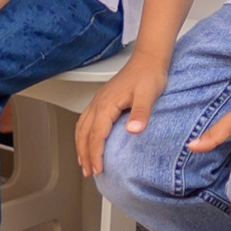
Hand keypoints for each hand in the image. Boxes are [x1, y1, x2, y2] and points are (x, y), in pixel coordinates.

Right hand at [75, 52, 168, 176]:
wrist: (148, 59)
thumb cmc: (149, 74)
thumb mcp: (149, 94)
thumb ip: (141, 112)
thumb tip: (134, 130)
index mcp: (107, 104)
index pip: (96, 135)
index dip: (95, 154)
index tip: (98, 169)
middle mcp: (99, 103)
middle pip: (84, 133)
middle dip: (85, 154)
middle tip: (89, 172)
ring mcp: (98, 101)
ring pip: (82, 127)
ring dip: (81, 146)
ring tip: (84, 163)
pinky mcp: (102, 100)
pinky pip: (85, 120)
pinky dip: (83, 135)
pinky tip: (86, 141)